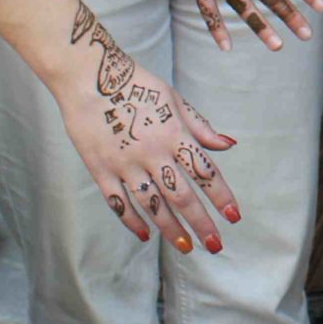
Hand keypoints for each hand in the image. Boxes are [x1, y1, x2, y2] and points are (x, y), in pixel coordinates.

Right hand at [52, 36, 239, 254]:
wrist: (88, 77)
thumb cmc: (136, 84)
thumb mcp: (173, 99)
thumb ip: (199, 126)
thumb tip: (228, 144)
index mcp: (174, 133)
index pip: (204, 171)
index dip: (221, 196)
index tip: (234, 217)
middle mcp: (152, 152)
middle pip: (182, 195)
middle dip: (201, 222)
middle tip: (216, 245)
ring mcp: (124, 163)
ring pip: (152, 204)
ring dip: (171, 228)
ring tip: (186, 247)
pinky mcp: (100, 169)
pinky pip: (119, 202)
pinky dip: (132, 220)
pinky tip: (146, 234)